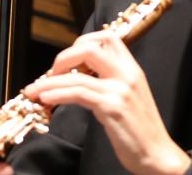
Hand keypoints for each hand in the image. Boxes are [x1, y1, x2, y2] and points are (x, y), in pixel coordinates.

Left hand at [24, 31, 188, 174]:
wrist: (157, 154)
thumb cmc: (140, 131)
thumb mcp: (128, 98)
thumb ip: (110, 83)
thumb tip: (81, 77)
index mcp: (132, 69)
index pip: (108, 38)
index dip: (82, 43)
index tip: (68, 61)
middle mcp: (128, 74)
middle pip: (91, 47)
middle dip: (64, 56)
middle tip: (52, 72)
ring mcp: (120, 90)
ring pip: (78, 74)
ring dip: (50, 80)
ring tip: (34, 90)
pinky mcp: (112, 108)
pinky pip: (79, 93)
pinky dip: (58, 93)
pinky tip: (46, 98)